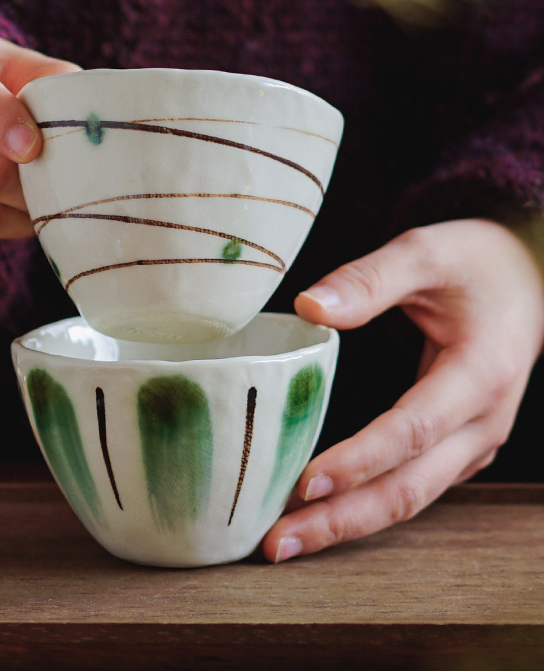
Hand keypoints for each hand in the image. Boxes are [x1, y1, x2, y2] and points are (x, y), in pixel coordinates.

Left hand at [262, 219, 543, 561]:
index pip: (414, 429)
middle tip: (277, 542)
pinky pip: (412, 486)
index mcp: (481, 373)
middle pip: (410, 487)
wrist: (526, 278)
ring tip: (285, 541)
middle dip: (342, 519)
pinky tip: (320, 513)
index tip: (305, 482)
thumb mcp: (425, 253)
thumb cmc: (475, 263)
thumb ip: (368, 280)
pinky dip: (366, 505)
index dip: (360, 460)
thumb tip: (307, 307)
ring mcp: (474, 441)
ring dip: (348, 523)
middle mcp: (483, 421)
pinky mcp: (457, 447)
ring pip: (410, 498)